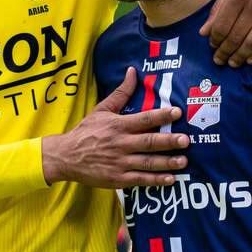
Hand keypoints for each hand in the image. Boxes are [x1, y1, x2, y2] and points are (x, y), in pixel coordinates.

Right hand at [42, 67, 188, 187]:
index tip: (177, 112)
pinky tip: (170, 179)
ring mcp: (119, 163)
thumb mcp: (101, 109)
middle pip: (148, 142)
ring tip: (184, 161)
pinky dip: (156, 180)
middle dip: (169, 141)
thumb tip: (133, 71)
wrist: (65, 156)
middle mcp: (120, 144)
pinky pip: (140, 180)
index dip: (161, 115)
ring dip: (167, 163)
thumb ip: (121, 93)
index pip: (143, 119)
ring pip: (147, 163)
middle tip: (186, 140)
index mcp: (118, 125)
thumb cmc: (86, 131)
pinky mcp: (117, 179)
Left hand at [200, 0, 251, 66]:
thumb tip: (203, 33)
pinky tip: (251, 58)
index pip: (221, 26)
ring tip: (234, 63)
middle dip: (225, 52)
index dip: (215, 41)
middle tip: (219, 61)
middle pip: (236, 37)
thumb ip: (218, 8)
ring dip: (241, 57)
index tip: (212, 48)